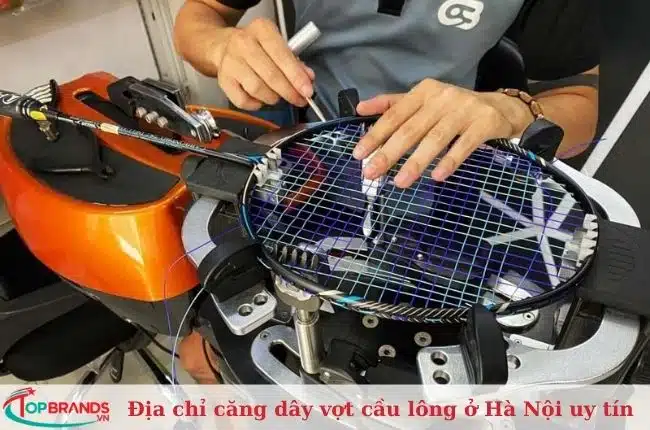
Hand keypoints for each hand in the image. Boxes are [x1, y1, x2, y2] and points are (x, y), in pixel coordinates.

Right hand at [211, 18, 314, 109]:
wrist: (224, 45)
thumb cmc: (256, 46)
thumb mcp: (277, 45)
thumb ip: (294, 61)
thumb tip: (308, 78)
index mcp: (261, 29)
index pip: (282, 55)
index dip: (296, 76)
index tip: (307, 90)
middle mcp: (243, 43)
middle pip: (271, 75)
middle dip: (288, 91)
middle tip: (299, 99)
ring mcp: (231, 62)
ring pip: (257, 89)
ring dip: (272, 98)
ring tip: (278, 96)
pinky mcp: (223, 79)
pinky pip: (242, 100)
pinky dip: (255, 105)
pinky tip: (260, 99)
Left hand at [353, 79, 533, 187]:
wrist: (501, 108)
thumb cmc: (455, 108)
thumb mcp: (424, 100)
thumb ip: (393, 105)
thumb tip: (360, 109)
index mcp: (424, 91)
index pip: (394, 115)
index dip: (376, 134)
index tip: (359, 154)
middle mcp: (442, 98)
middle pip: (411, 129)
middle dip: (390, 152)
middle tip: (372, 173)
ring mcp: (464, 110)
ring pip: (435, 139)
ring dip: (416, 162)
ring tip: (400, 182)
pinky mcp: (484, 123)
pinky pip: (464, 145)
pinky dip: (450, 160)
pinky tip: (437, 176)